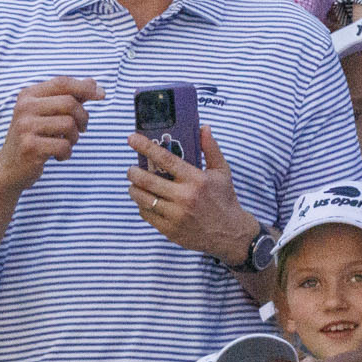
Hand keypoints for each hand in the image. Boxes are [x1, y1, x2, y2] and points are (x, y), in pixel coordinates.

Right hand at [0, 74, 100, 192]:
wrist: (8, 168)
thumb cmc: (32, 138)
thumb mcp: (46, 114)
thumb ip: (68, 97)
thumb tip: (93, 83)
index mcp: (28, 95)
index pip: (62, 82)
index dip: (85, 87)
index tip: (102, 95)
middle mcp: (25, 107)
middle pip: (69, 102)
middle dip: (83, 117)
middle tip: (82, 129)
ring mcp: (25, 127)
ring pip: (69, 124)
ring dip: (75, 137)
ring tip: (66, 143)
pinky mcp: (30, 147)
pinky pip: (64, 146)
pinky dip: (67, 153)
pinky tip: (58, 156)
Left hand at [127, 127, 256, 264]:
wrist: (230, 234)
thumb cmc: (224, 199)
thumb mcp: (222, 171)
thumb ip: (211, 148)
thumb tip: (203, 127)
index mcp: (196, 180)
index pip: (166, 159)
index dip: (145, 147)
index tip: (132, 138)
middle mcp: (185, 197)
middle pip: (147, 181)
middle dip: (133, 172)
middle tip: (131, 169)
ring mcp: (176, 216)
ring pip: (143, 199)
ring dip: (133, 189)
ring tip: (134, 185)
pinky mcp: (170, 230)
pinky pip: (147, 215)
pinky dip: (142, 206)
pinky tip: (145, 201)